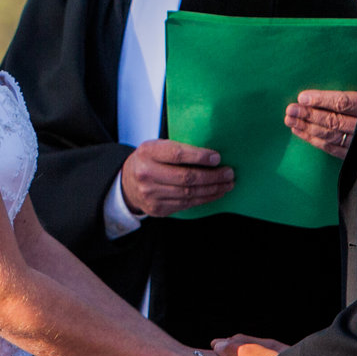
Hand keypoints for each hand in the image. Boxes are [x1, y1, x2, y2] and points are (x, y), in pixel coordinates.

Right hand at [119, 140, 233, 217]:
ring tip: (227, 184)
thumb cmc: (149, 160)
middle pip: (186, 177)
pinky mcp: (158, 208)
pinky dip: (204, 198)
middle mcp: (146, 173)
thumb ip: (177, 148)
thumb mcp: (156, 147)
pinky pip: (186, 204)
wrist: (127, 183)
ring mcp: (151, 194)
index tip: (217, 158)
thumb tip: (212, 154)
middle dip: (212, 176)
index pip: (177, 154)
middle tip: (229, 173)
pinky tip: (215, 193)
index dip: (199, 157)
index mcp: (147, 152)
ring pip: (189, 193)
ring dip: (213, 189)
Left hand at [284, 89, 356, 158]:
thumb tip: (329, 83)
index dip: (322, 100)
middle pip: (333, 120)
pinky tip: (300, 132)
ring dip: (307, 128)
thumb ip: (356, 90)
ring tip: (290, 120)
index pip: (343, 102)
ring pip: (331, 135)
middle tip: (290, 110)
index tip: (302, 97)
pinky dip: (315, 140)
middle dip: (309, 115)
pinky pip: (332, 148)